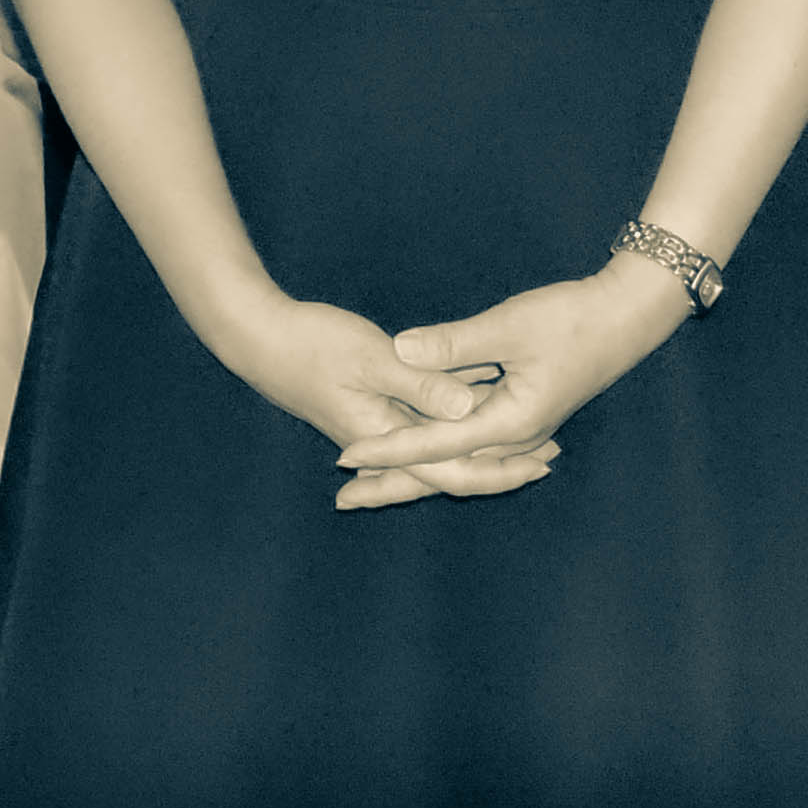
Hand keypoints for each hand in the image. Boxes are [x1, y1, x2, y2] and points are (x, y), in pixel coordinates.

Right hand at [208, 292, 543, 510]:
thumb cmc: (309, 343)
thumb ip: (419, 383)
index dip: (501, 469)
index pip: (453, 470)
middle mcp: (385, 441)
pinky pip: (423, 427)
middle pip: (451, 467)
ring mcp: (379, 426)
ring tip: (527, 444)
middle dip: (499, 466)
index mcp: (386, 438)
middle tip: (549, 460)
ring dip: (479, 448)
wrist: (258, 337)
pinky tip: (474, 412)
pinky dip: (452, 425)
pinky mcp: (374, 407)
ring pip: (438, 449)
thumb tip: (466, 409)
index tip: (542, 464)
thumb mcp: (370, 357)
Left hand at [354, 261, 694, 506]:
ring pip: (458, 458)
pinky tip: (418, 442)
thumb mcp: (511, 325)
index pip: (435, 445)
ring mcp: (522, 429)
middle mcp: (516, 438)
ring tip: (370, 478)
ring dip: (416, 467)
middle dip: (395, 481)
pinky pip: (473, 440)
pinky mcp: (524, 413)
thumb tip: (401, 349)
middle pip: (445, 469)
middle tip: (344, 497)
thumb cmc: (574, 318)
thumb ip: (455, 342)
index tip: (344, 457)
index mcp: (511, 424)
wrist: (629, 316)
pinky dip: (441, 446)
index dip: (388, 450)